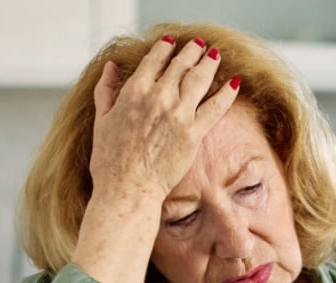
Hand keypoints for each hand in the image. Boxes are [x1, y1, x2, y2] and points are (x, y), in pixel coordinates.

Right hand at [89, 35, 239, 201]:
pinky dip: (226, 93)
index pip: (155, 60)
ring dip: (209, 64)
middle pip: (180, 66)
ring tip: (216, 55)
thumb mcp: (101, 119)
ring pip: (199, 80)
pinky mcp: (194, 133)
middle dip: (191, 52)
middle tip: (200, 44)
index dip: (165, 49)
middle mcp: (158, 97)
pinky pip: (215, 107)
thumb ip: (106, 89)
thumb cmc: (110, 159)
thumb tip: (111, 67)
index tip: (172, 43)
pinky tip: (234, 83)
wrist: (128, 187)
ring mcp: (178, 114)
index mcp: (134, 91)